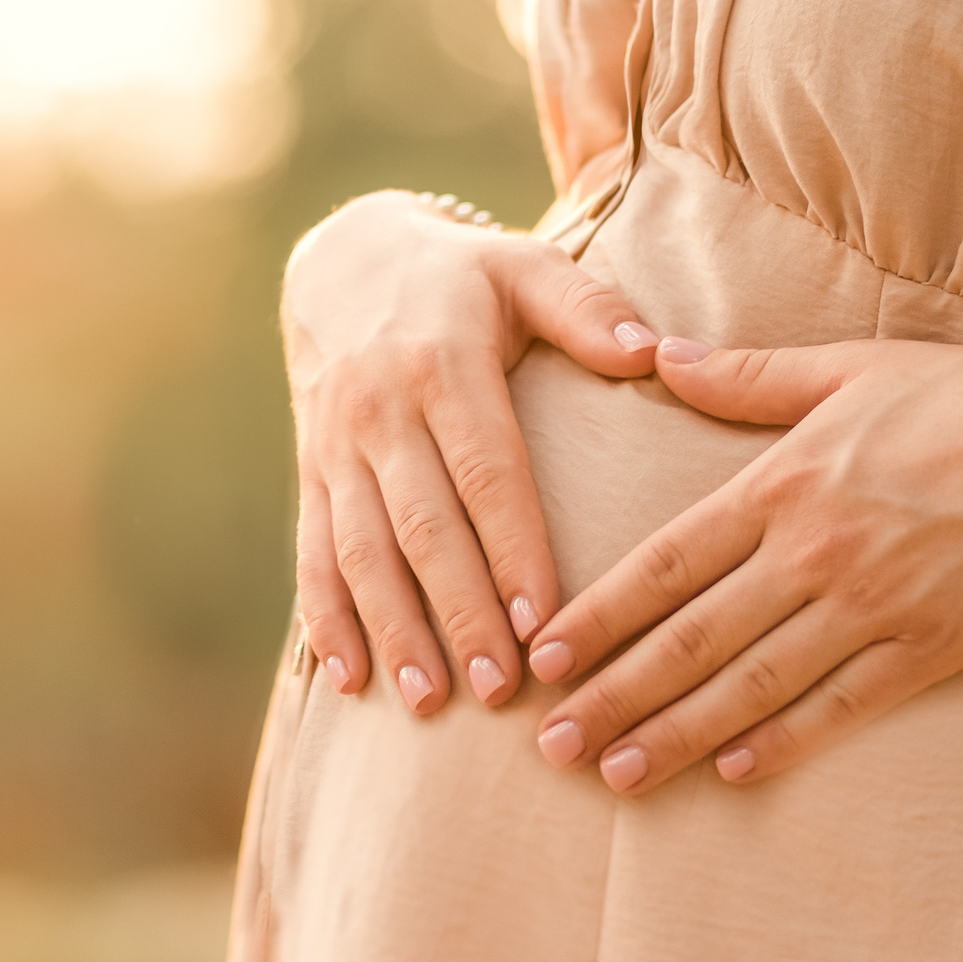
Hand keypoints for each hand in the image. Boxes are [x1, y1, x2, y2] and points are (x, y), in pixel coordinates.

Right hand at [285, 190, 660, 711]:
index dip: (510, 547)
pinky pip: (313, 554)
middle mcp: (382, 412)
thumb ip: (588, 309)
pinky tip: (353, 680)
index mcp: (444, 364)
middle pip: (423, 527)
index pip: (484, 470)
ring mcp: (337, 449)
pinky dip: (328, 620)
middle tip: (500, 688)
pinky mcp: (310, 474)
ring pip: (361, 552)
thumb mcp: (523, 267)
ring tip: (430, 701)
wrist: (342, 261)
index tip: (541, 618)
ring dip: (394, 630)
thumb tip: (652, 354)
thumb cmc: (460, 276)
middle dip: (459, 612)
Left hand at [525, 333, 962, 789]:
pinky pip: (841, 708)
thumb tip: (658, 356)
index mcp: (782, 485)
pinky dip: (783, 742)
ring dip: (675, 735)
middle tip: (551, 746)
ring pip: (751, 685)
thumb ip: (744, 376)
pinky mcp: (930, 649)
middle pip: (689, 638)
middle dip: (613, 696)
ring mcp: (871, 607)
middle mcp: (813, 553)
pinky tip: (730, 773)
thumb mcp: (847, 368)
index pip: (664, 563)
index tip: (543, 657)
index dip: (598, 616)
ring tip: (615, 774)